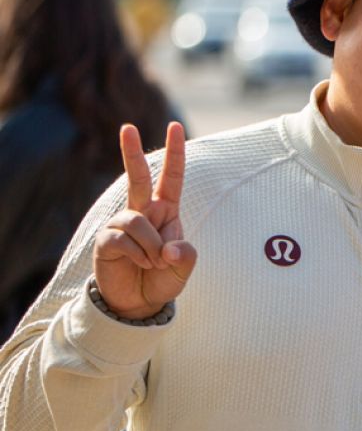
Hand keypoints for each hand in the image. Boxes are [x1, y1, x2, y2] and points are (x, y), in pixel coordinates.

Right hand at [93, 122, 196, 319]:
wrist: (138, 303)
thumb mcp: (183, 268)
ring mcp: (121, 224)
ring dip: (151, 246)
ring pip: (137, 221)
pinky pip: (124, 239)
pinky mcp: (106, 240)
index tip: (175, 126)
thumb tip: (169, 248)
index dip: (174, 153)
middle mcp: (142, 211)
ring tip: (154, 263)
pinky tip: (141, 265)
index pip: (171, 178)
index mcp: (166, 211)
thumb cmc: (162, 278)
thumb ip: (185, 256)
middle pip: (136, 177)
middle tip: (127, 127)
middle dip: (131, 152)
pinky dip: (139, 255)